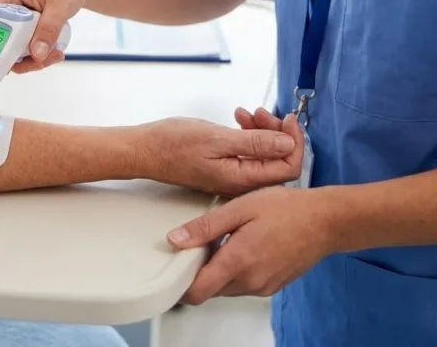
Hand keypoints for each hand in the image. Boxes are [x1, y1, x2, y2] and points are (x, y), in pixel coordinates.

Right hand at [0, 0, 91, 72]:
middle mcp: (2, 8)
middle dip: (17, 59)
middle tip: (42, 61)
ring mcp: (11, 20)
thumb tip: (37, 54)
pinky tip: (55, 51)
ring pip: (10, 51)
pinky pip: (22, 49)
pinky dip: (36, 55)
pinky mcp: (21, 28)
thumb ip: (49, 28)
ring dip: (31, 60)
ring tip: (56, 54)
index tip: (4, 64)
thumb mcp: (62, 3)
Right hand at [138, 115, 303, 195]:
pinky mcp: (224, 167)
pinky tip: (238, 121)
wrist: (145, 150)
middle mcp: (241, 182)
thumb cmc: (173, 144)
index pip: (288, 168)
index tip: (287, 119)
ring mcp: (232, 176)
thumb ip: (255, 143)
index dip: (294, 142)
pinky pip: (248, 153)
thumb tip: (288, 144)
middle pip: (278, 160)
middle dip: (277, 133)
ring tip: (246, 113)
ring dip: (261, 131)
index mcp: (242, 179)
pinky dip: (248, 135)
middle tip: (261, 112)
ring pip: (263, 155)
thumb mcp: (217, 138)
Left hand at [166, 184, 336, 303]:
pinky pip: (245, 284)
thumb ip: (205, 227)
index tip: (174, 266)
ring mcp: (264, 286)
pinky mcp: (274, 285)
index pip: (198, 292)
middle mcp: (250, 282)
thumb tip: (175, 240)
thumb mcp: (239, 208)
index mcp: (238, 263)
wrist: (325, 221)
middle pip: (211, 290)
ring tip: (221, 239)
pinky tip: (240, 244)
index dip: (181, 284)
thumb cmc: (284, 209)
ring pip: (227, 287)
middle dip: (199, 272)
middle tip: (198, 242)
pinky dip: (235, 270)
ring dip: (218, 270)